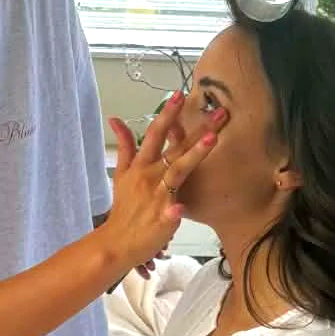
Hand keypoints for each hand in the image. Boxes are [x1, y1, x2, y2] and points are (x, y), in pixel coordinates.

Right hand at [103, 93, 223, 274]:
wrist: (116, 241)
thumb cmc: (124, 207)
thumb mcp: (121, 173)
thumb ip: (124, 146)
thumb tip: (115, 119)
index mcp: (141, 165)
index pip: (155, 134)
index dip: (168, 114)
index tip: (180, 94)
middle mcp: (150, 176)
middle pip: (175, 146)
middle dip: (197, 128)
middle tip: (219, 112)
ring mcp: (157, 197)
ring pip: (178, 171)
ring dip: (194, 154)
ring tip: (213, 139)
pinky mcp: (162, 219)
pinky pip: (169, 214)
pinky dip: (173, 210)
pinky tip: (179, 207)